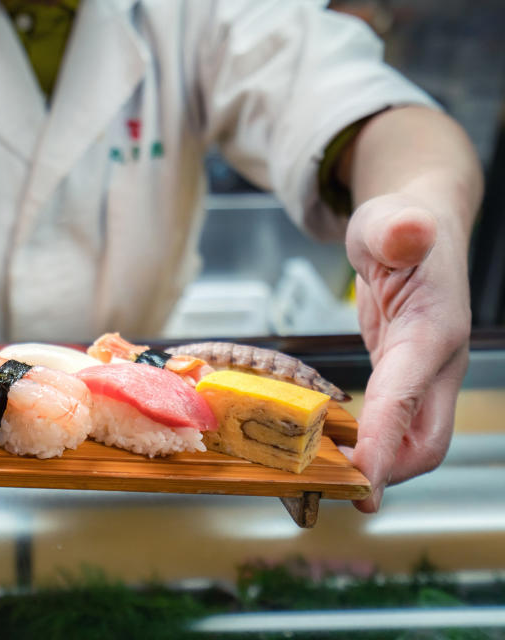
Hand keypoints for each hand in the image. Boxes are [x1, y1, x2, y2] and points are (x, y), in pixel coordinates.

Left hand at [344, 193, 469, 511]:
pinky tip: (328, 449)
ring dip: (376, 465)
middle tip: (334, 492)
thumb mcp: (390, 220)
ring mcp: (422, 375)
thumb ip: (398, 230)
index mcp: (434, 332)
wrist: (415, 228)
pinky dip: (366, 443)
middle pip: (425, 441)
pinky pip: (390, 423)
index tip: (362, 481)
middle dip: (387, 472)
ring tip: (323, 480)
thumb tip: (408, 231)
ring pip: (411, 439)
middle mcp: (435, 364)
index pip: (408, 399)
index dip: (385, 443)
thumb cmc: (400, 226)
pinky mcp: (402, 377)